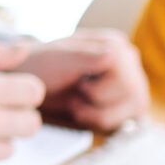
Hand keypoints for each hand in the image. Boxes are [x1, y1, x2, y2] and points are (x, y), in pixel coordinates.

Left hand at [16, 29, 148, 130]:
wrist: (29, 87)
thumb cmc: (41, 66)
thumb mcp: (58, 58)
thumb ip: (85, 56)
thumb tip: (114, 56)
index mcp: (114, 43)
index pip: (123, 69)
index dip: (98, 86)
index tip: (78, 81)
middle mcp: (128, 62)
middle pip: (133, 91)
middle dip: (99, 100)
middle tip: (76, 93)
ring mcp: (130, 84)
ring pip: (135, 107)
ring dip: (99, 113)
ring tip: (77, 103)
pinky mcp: (125, 105)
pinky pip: (128, 119)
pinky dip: (102, 121)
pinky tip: (84, 113)